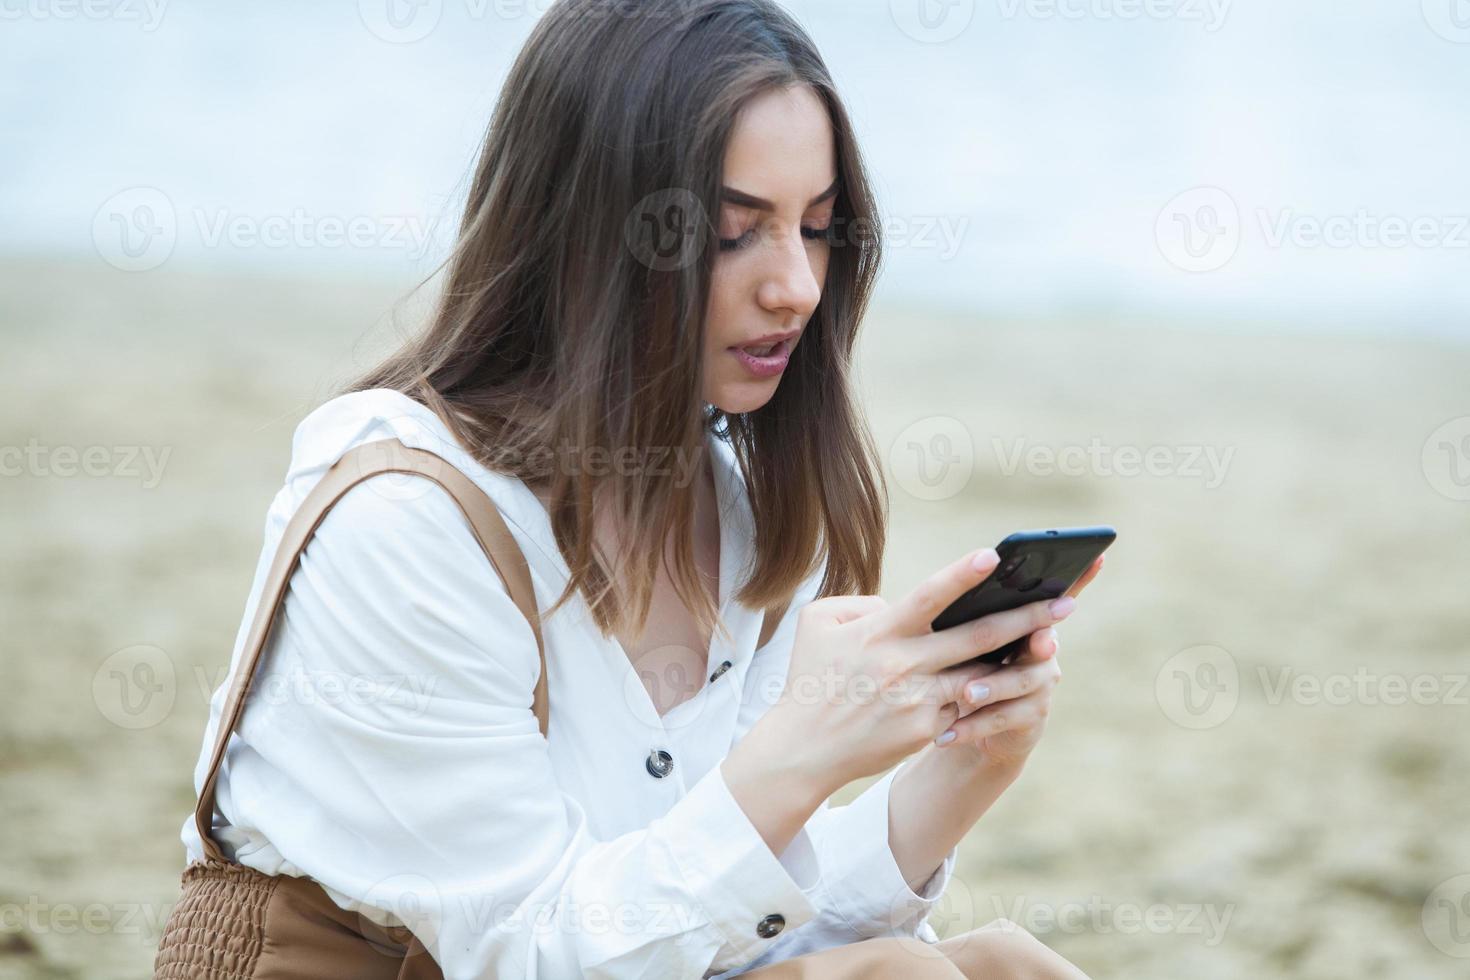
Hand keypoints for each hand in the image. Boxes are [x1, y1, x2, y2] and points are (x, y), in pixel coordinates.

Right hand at [768, 547, 1084, 790]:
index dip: (962, 575)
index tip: (995, 556)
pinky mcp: (928, 730)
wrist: (804, 748)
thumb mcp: (819, 624)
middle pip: (976, 637)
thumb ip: (863, 604)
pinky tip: (1018, 680)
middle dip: (1026, 619)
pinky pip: (968, 706)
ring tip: (1054, 642)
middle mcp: (904, 664)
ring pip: (982, 674)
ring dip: (1020, 660)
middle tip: (1066, 603)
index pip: (928, 596)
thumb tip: (902, 604)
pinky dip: (992, 692)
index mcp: (880, 632)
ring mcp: (919, 700)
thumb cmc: (812, 677)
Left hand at [933, 554, 1105, 767]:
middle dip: (1042, 637)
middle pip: (1043, 638)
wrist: (969, 723)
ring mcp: (1040, 683)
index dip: (1081, 577)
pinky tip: (946, 734)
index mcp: (1024, 619)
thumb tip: (943, 589)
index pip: (1056, 593)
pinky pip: (1003, 718)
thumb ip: (965, 616)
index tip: (1097, 558)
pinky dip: (972, 726)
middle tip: (1041, 641)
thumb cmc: (963, 664)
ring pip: (1021, 681)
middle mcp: (1041, 647)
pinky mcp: (1031, 716)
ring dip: (992, 686)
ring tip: (968, 693)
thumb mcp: (960, 637)